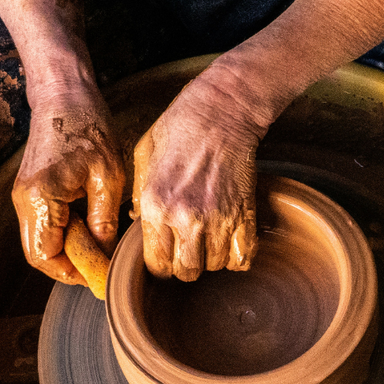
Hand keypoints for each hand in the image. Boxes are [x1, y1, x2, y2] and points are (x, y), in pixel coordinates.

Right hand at [12, 91, 124, 283]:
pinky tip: (89, 221)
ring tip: (98, 240)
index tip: (98, 274)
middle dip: (69, 265)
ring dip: (67, 248)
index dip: (72, 272)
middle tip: (101, 262)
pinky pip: (43, 225)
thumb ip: (104, 221)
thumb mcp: (108, 177)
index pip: (46, 257)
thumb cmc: (88, 127)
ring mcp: (23, 196)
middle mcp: (23, 201)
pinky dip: (64, 232)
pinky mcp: (29, 190)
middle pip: (39, 254)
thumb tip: (105, 255)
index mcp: (41, 198)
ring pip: (40, 241)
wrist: (64, 94)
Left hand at [132, 76, 263, 280]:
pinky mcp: (245, 214)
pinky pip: (243, 258)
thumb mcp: (143, 157)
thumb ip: (139, 196)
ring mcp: (217, 219)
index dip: (160, 264)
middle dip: (185, 264)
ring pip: (214, 267)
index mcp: (155, 205)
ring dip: (211, 258)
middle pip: (186, 272)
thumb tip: (139, 223)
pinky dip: (237, 256)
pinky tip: (230, 242)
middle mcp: (185, 218)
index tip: (165, 253)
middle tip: (187, 246)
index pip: (156, 265)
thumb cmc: (179, 127)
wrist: (221, 111)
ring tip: (208, 237)